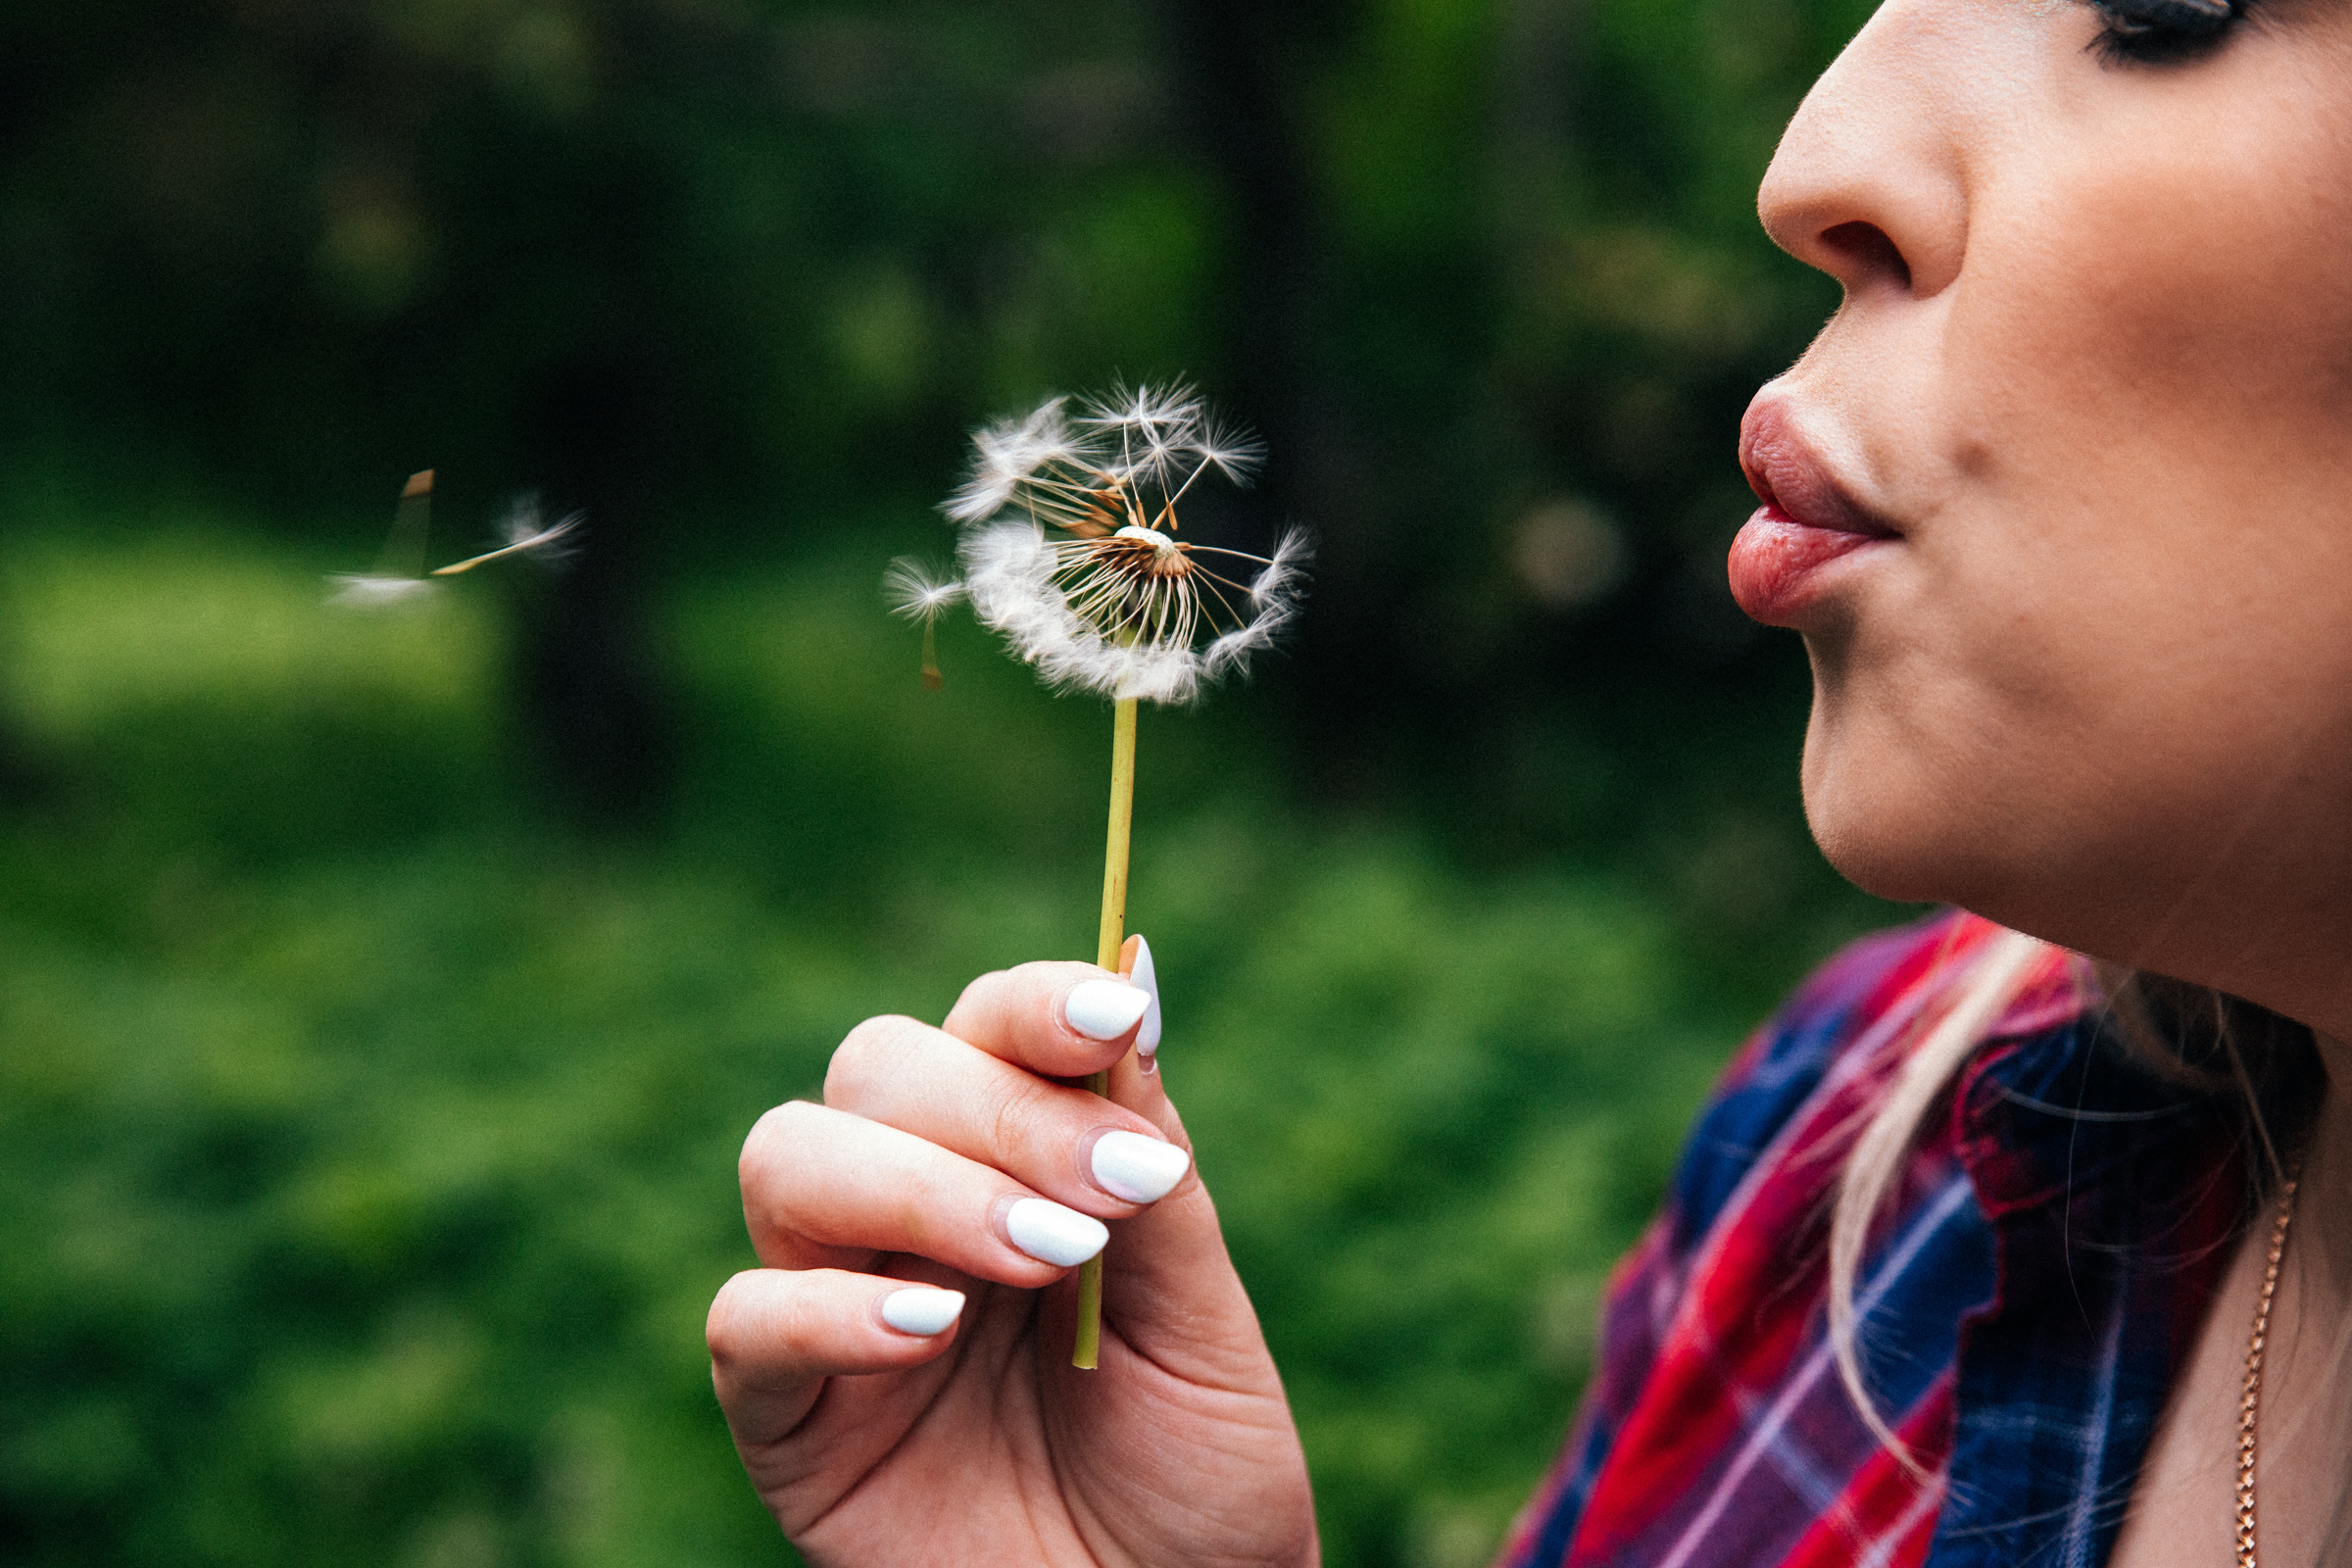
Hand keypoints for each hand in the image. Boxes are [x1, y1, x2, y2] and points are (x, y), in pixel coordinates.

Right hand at [706, 953, 1317, 1566]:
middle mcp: (914, 1209)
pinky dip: (826, 1308)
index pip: (988, 1025)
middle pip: (878, 1065)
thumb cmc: (1197, 1477)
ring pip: (789, 1157)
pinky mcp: (785, 1416)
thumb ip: (1153, 1167)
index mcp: (1020, 1161)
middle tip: (1100, 1203)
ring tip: (1036, 1260)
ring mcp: (838, 1302)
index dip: (1038, 1004)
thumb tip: (1137, 965)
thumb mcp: (1205, 1319)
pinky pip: (743, 1321)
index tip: (1115, 1022)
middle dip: (993, 1110)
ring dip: (916, 1185)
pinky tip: (929, 1331)